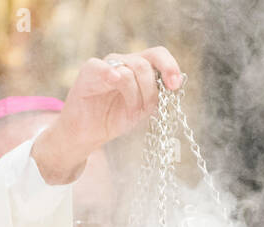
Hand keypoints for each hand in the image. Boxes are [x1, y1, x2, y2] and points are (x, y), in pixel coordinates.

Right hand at [32, 47, 182, 183]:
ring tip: (131, 113)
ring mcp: (106, 65)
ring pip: (129, 70)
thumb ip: (156, 95)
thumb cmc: (114, 119)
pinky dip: (112, 74)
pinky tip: (114, 82)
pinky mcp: (89, 71)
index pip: (157, 55)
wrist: (87, 134)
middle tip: (146, 110)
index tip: (175, 86)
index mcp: (137, 67)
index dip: (170, 66)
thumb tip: (172, 85)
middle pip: (145, 63)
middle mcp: (123, 62)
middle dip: (151, 90)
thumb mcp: (142, 108)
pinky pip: (104, 68)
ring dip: (135, 96)